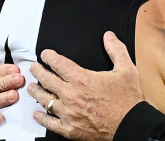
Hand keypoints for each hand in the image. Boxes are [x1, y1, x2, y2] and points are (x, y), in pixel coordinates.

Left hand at [29, 31, 143, 140]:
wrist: (131, 125)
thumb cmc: (128, 101)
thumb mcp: (126, 69)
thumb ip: (116, 50)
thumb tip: (109, 37)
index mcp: (82, 79)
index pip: (57, 63)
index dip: (48, 56)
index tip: (45, 54)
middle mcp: (71, 95)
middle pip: (46, 80)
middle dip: (38, 71)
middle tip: (34, 68)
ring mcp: (68, 113)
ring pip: (44, 100)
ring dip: (36, 91)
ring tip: (32, 87)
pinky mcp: (70, 129)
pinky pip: (49, 122)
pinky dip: (41, 118)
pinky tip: (38, 114)